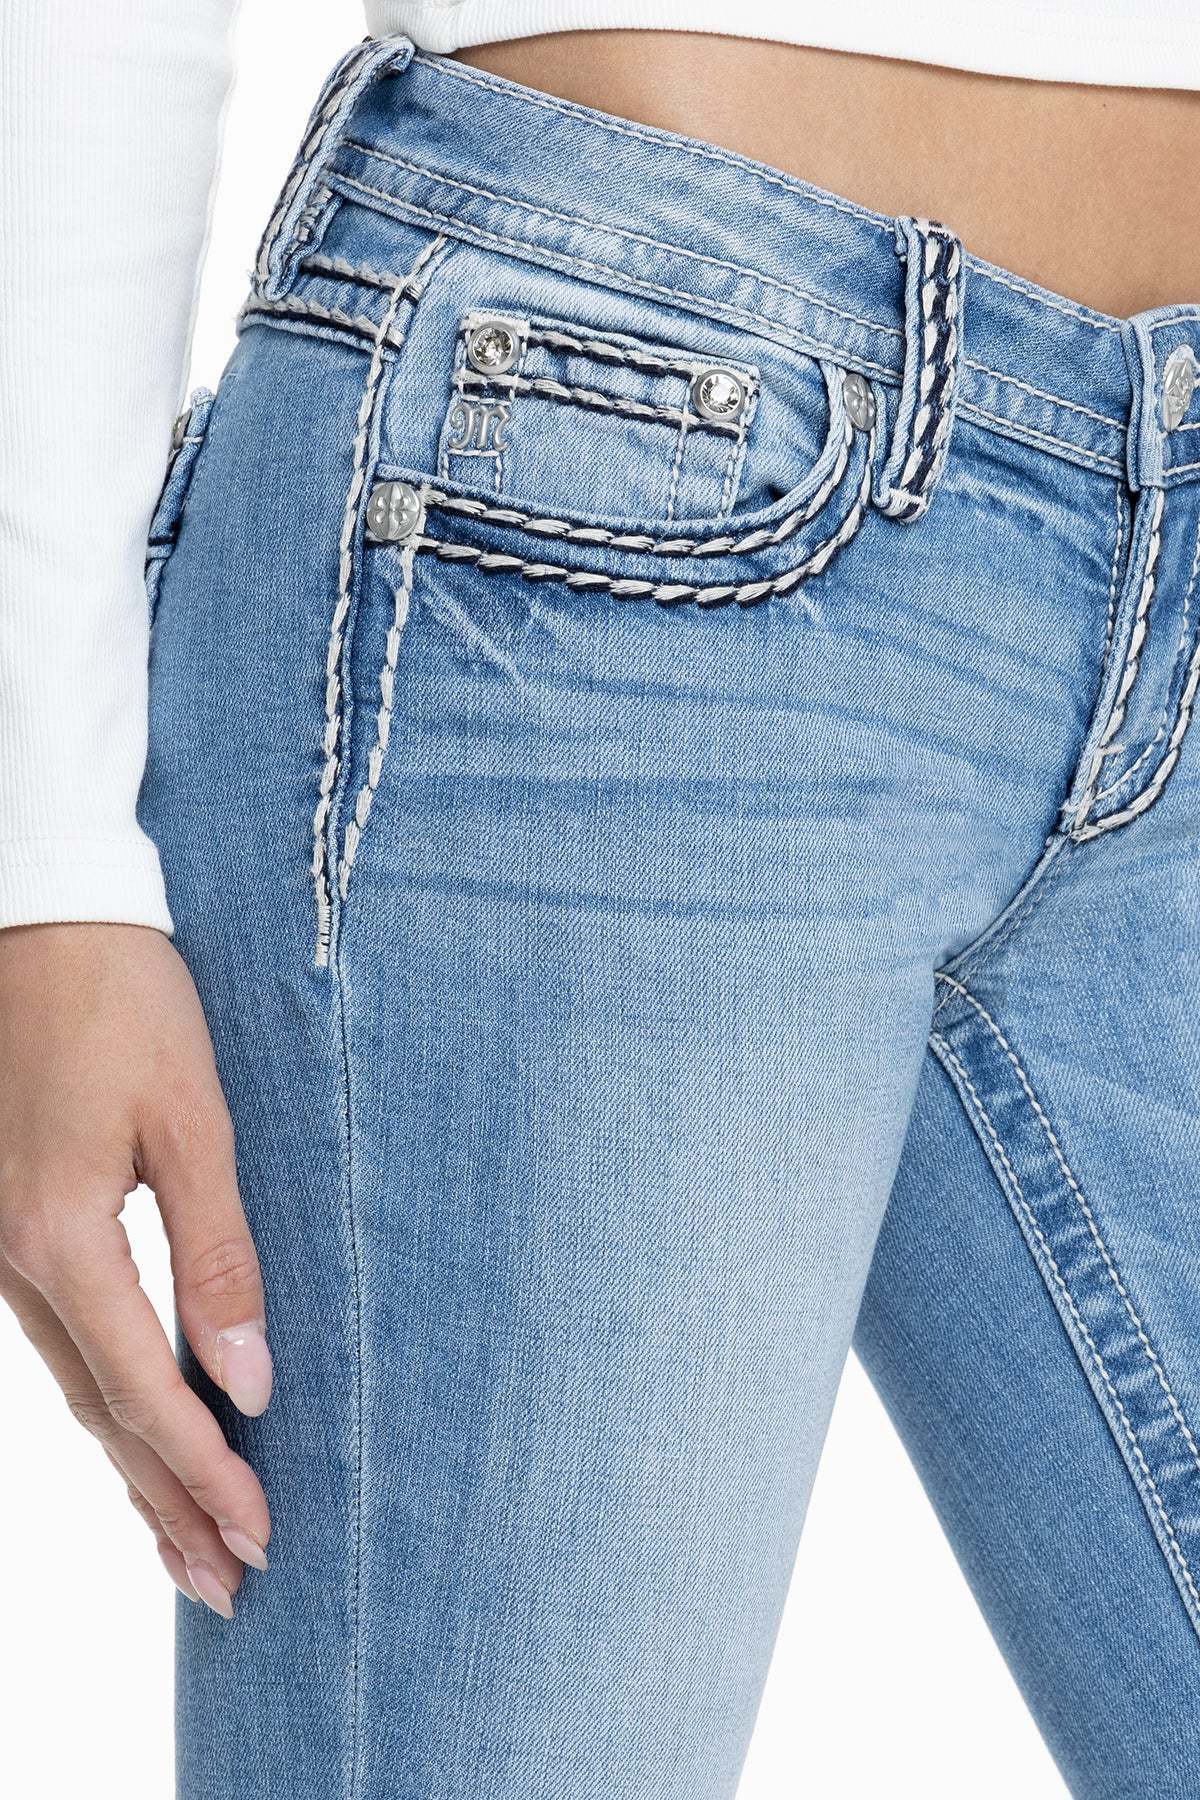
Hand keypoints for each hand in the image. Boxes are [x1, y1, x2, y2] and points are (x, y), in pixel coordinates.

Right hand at [0, 922, 270, 1618]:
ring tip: (186, 1547)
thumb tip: (250, 1374)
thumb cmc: (126, 1001)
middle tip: (230, 1583)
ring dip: (134, 1467)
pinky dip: (104, 1405)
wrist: (42, 919)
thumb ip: (219, 1252)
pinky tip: (133, 1433)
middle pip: (98, 1411)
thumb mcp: (193, 1118)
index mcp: (59, 1235)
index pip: (140, 1387)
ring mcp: (1, 1245)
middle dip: (167, 1502)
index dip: (205, 1468)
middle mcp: (14, 1258)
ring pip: (72, 1387)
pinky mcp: (12, 1224)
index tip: (263, 1532)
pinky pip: (59, 1343)